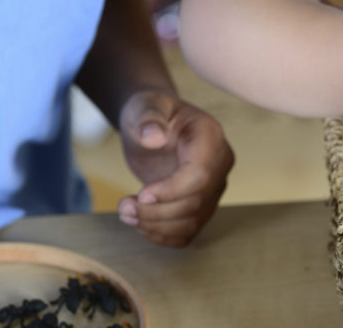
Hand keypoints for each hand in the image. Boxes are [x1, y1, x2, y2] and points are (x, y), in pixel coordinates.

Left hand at [116, 89, 234, 246]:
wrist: (154, 126)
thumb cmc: (150, 113)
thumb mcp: (144, 106)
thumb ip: (149, 117)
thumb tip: (153, 136)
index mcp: (210, 136)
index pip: (200, 174)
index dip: (171, 190)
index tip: (140, 195)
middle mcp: (220, 163)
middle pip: (195, 201)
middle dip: (155, 211)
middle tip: (122, 206)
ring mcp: (214, 186)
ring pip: (192, 220)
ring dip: (155, 225)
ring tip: (126, 213)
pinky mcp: (203, 204)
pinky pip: (188, 231)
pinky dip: (163, 235)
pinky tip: (140, 224)